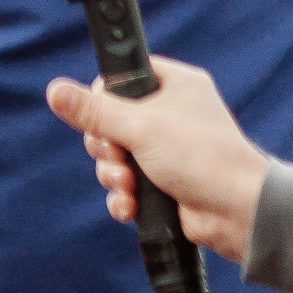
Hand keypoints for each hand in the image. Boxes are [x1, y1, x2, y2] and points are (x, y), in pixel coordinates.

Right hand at [45, 54, 269, 259]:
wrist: (238, 212)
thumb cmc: (203, 158)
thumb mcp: (141, 127)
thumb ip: (95, 111)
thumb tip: (54, 90)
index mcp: (173, 85)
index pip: (121, 79)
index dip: (103, 99)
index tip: (101, 118)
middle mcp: (169, 115)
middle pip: (110, 122)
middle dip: (106, 147)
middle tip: (118, 156)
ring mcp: (167, 151)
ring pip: (116, 157)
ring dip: (113, 175)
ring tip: (128, 186)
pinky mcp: (164, 184)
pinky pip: (127, 185)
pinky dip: (123, 197)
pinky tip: (129, 205)